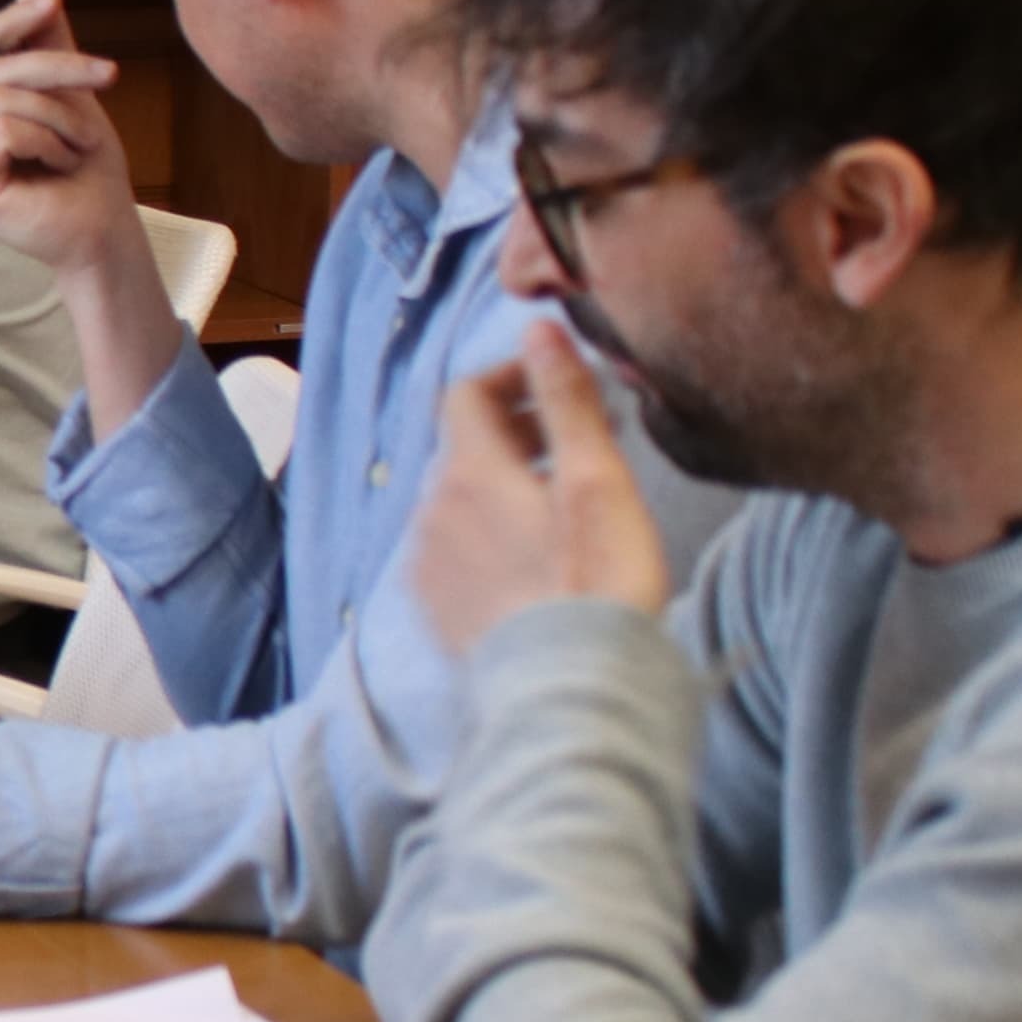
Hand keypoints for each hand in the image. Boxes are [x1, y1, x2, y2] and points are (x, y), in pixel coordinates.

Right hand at [0, 0, 140, 275]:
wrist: (104, 231)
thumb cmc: (89, 170)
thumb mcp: (73, 91)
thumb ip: (48, 38)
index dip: (10, 21)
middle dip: (59, 68)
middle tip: (107, 75)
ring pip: (2, 101)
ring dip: (60, 117)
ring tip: (79, 146)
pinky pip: (1, 131)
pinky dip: (43, 141)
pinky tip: (59, 164)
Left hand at [407, 324, 674, 653]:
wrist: (567, 695)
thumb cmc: (594, 583)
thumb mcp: (594, 479)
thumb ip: (566, 400)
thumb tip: (538, 326)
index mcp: (467, 472)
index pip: (465, 393)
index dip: (511, 375)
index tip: (563, 383)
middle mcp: (430, 511)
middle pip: (462, 446)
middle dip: (515, 429)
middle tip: (578, 442)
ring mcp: (427, 566)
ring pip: (458, 499)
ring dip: (504, 483)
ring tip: (563, 502)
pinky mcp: (436, 611)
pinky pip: (454, 550)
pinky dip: (489, 532)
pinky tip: (534, 559)